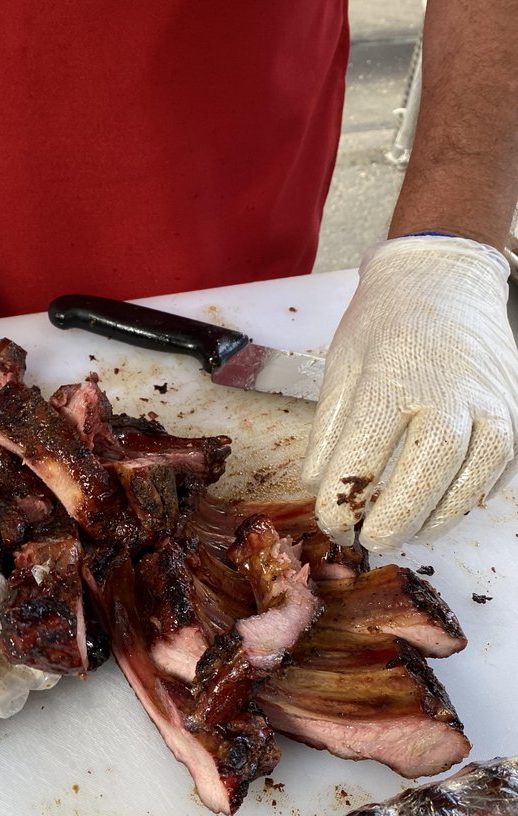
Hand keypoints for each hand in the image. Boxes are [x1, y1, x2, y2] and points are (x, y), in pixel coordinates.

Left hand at [302, 236, 517, 550]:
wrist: (445, 277)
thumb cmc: (384, 322)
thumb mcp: (341, 365)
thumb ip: (329, 428)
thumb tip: (318, 485)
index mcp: (392, 377)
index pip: (366, 453)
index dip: (346, 500)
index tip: (332, 523)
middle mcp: (448, 390)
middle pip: (429, 471)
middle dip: (398, 518)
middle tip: (373, 539)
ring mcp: (489, 400)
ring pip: (475, 475)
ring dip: (441, 516)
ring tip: (410, 532)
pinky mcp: (514, 407)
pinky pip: (504, 465)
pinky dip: (477, 494)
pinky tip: (449, 506)